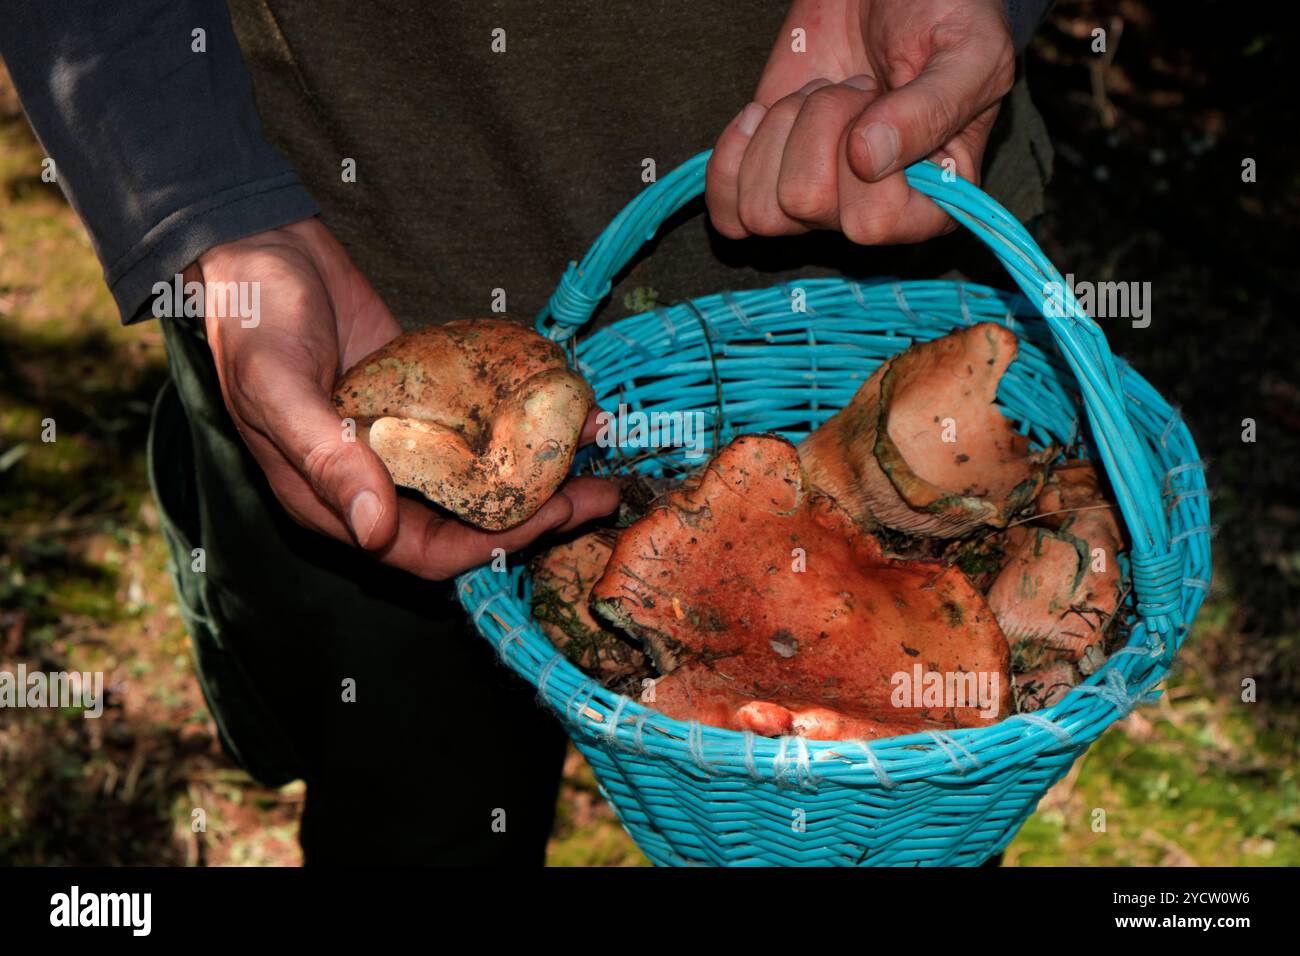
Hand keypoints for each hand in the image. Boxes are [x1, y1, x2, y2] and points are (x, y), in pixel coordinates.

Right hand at [196, 217, 617, 580]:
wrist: (259, 246)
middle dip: (537, 511)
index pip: (427, 551)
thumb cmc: (253, 320)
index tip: (553, 518)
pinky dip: (518, 418)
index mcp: (335, 500)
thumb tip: (375, 533)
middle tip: (600, 490)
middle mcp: (377, 480)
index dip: (492, 545)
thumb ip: (327, 460)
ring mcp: (406, 438)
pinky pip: (480, 420)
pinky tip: (562, 402)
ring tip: (596, 446)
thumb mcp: (280, 389)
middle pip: (469, 518)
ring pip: (482, 472)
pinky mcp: (425, 398)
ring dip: (539, 467)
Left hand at [707, 0, 1014, 243]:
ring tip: (819, 96)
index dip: (858, 157)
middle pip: (804, 203)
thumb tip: (868, 160)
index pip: (869, 224)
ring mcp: (816, 203)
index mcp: (933, 204)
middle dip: (819, 123)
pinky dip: (732, 158)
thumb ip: (934, 107)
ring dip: (781, 133)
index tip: (879, 100)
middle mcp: (870, 216)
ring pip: (761, 211)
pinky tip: (760, 116)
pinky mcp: (768, 183)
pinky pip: (728, 211)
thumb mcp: (968, 51)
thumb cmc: (943, 16)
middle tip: (853, 86)